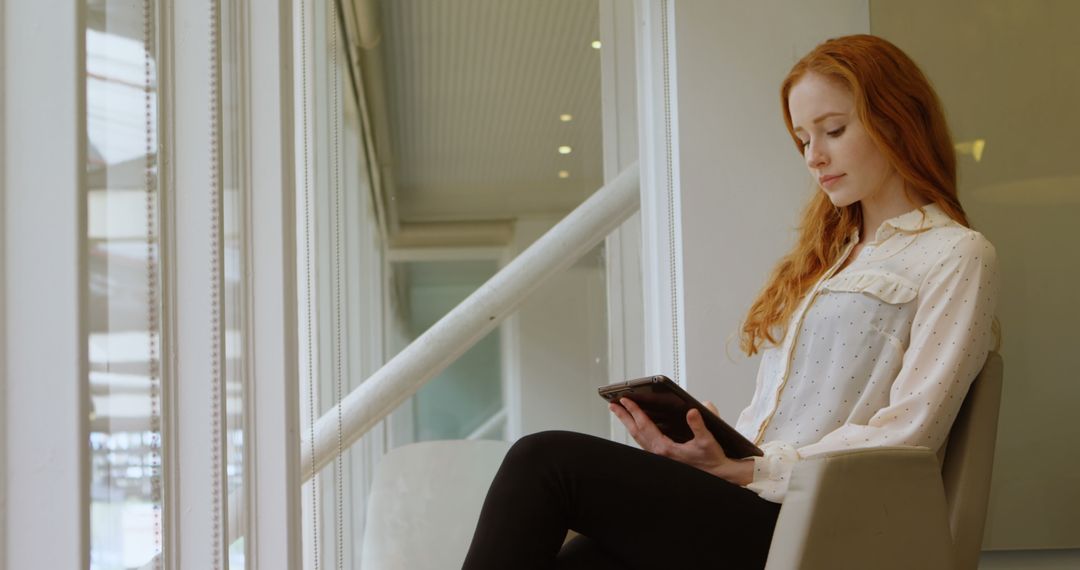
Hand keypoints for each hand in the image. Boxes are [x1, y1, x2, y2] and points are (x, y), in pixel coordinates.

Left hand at [609, 398, 752, 484]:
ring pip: (638, 437)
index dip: (634, 411)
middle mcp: (659, 453)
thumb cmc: (712, 459)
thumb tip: (693, 411)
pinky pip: (644, 441)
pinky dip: (637, 430)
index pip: (645, 425)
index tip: (624, 400)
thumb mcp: (707, 440)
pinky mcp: (663, 457)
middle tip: (612, 404)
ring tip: (620, 412)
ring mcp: (660, 456)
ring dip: (629, 423)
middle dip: (624, 417)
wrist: (717, 474)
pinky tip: (637, 425)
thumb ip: (699, 425)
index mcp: (666, 449)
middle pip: (636, 431)